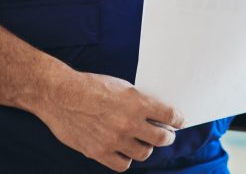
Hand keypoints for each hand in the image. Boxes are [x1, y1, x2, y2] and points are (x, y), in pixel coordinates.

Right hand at [34, 70, 182, 171]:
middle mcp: (129, 123)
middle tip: (166, 135)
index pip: (170, 116)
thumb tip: (155, 114)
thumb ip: (140, 102)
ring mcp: (114, 140)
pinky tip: (124, 152)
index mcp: (138, 103)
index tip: (179, 122)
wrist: (60, 94)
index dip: (178, 120)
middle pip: (161, 139)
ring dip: (146, 148)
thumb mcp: (123, 87)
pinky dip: (126, 159)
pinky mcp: (97, 152)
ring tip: (143, 143)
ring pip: (143, 154)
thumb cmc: (91, 86)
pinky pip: (122, 165)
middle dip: (167, 137)